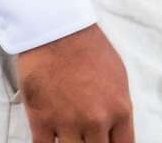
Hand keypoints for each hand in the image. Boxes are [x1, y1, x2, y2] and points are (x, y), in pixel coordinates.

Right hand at [14, 22, 132, 142]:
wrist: (57, 29)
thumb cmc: (88, 47)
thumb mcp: (118, 76)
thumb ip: (118, 108)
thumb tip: (116, 129)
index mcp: (119, 110)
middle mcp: (96, 121)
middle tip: (86, 136)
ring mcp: (68, 123)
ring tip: (69, 134)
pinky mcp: (41, 121)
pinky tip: (51, 138)